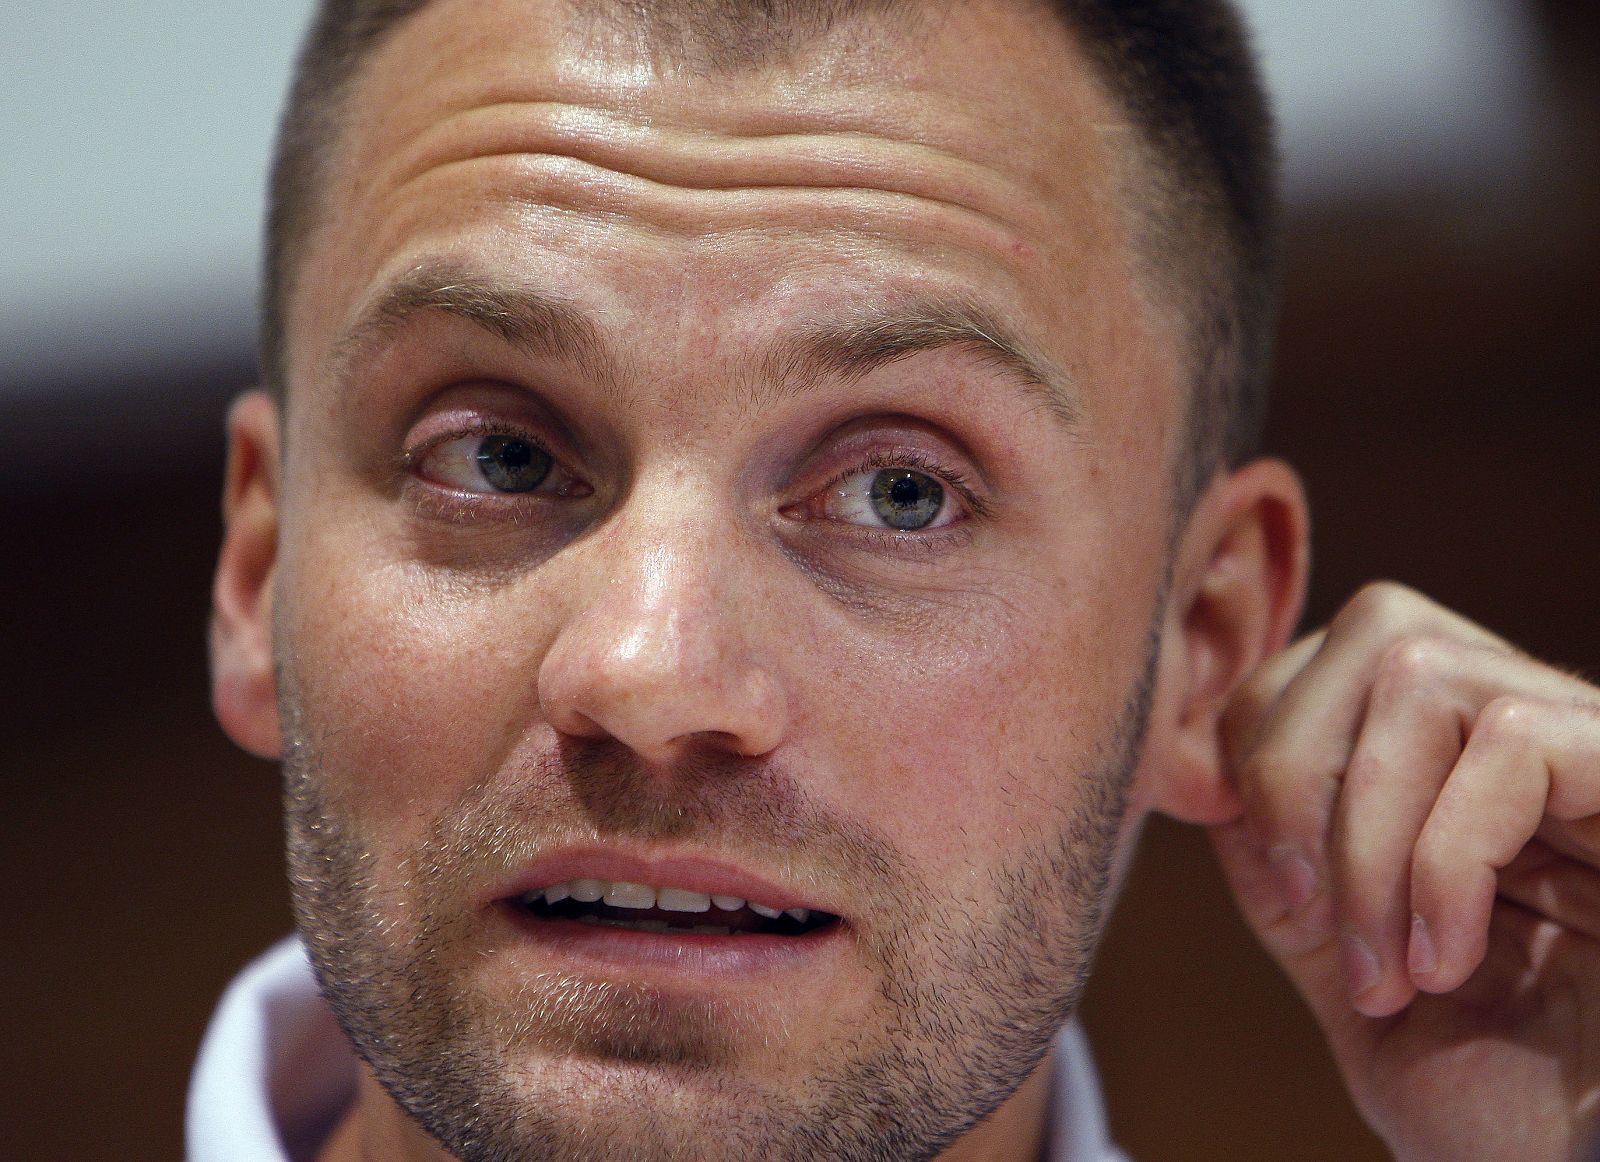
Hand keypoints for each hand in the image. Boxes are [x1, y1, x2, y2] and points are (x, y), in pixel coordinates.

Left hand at [1212, 581, 1599, 1160]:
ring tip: (1388, 969)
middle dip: (1296, 772)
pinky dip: (1443, 859)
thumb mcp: (1343, 957)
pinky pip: (1516, 743)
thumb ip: (1281, 854)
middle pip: (1377, 626)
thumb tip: (1202, 756)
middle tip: (1311, 915)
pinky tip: (1447, 962)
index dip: (1265, 749)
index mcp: (1467, 766)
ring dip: (1365, 837)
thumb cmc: (1494, 1098)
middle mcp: (1545, 737)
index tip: (1277, 886)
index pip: (1334, 654)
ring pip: (1423, 676)